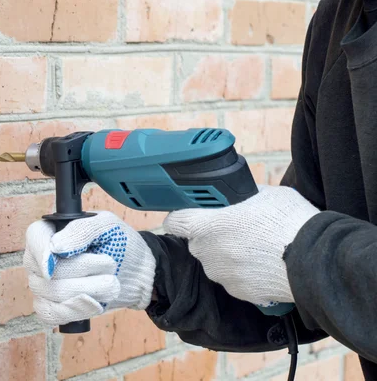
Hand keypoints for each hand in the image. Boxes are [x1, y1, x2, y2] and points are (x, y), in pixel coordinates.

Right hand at [23, 211, 155, 326]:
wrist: (135, 272)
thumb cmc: (118, 243)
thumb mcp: (106, 227)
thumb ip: (81, 230)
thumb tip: (55, 247)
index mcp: (50, 231)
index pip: (35, 236)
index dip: (42, 251)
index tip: (54, 264)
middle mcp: (41, 258)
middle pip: (47, 270)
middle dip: (84, 270)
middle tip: (110, 264)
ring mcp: (44, 285)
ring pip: (52, 294)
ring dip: (88, 289)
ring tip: (111, 282)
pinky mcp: (53, 307)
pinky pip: (51, 315)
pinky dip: (76, 311)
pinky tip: (96, 304)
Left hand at [163, 185, 318, 307]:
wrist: (314, 260)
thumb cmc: (288, 222)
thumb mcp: (265, 194)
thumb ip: (241, 196)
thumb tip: (239, 195)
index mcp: (208, 226)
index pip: (174, 222)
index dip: (178, 217)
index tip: (185, 215)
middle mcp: (208, 253)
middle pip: (197, 242)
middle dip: (210, 235)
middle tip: (234, 228)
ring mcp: (222, 275)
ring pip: (215, 262)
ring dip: (227, 255)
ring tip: (254, 247)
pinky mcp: (238, 292)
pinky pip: (233, 278)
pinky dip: (242, 272)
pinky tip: (262, 264)